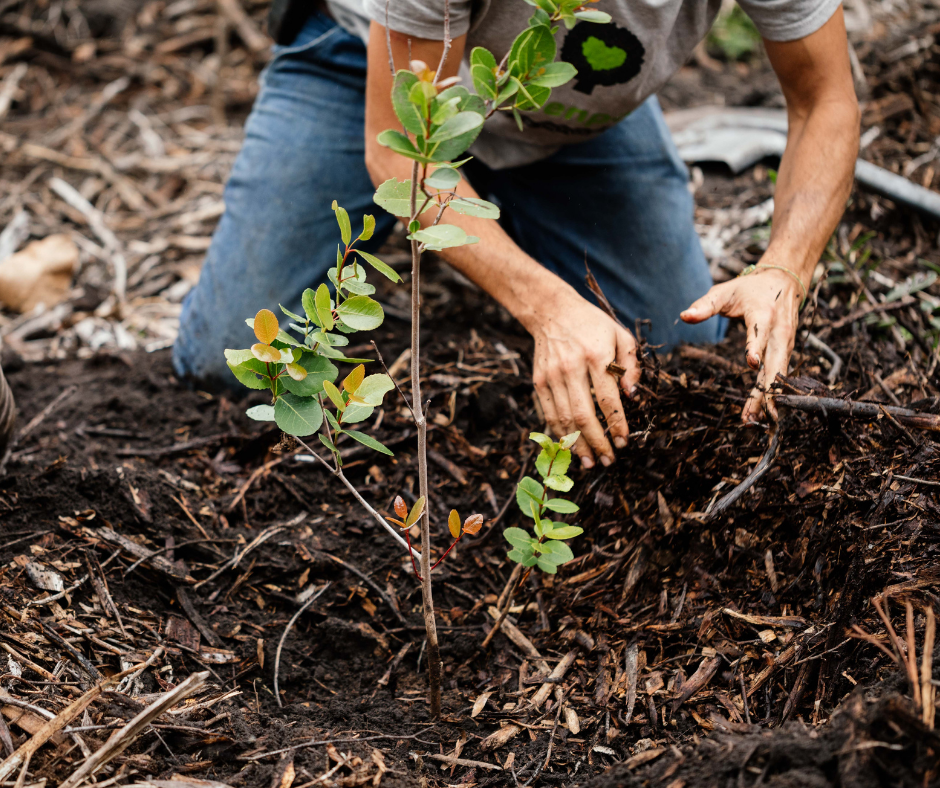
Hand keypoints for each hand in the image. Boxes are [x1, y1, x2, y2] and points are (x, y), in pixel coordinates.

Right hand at [526, 287, 639, 467]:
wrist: (552, 311)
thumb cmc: (592, 324)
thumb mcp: (620, 334)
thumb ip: (631, 364)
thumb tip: (632, 395)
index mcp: (596, 356)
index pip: (608, 399)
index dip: (617, 424)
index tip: (624, 441)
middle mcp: (572, 368)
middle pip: (584, 415)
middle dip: (598, 443)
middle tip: (609, 461)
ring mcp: (552, 376)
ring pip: (564, 419)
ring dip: (577, 445)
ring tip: (590, 462)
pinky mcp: (538, 382)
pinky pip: (549, 414)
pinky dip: (559, 433)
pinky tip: (570, 447)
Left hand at [680, 265, 805, 421]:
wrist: (785, 282)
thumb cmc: (750, 289)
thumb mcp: (725, 292)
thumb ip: (705, 305)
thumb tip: (684, 316)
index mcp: (763, 313)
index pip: (760, 332)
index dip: (756, 347)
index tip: (751, 363)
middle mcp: (780, 332)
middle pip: (774, 363)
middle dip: (765, 390)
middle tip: (753, 414)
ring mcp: (787, 343)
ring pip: (779, 374)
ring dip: (769, 398)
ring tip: (755, 420)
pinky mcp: (787, 352)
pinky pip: (780, 375)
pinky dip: (773, 394)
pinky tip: (763, 413)